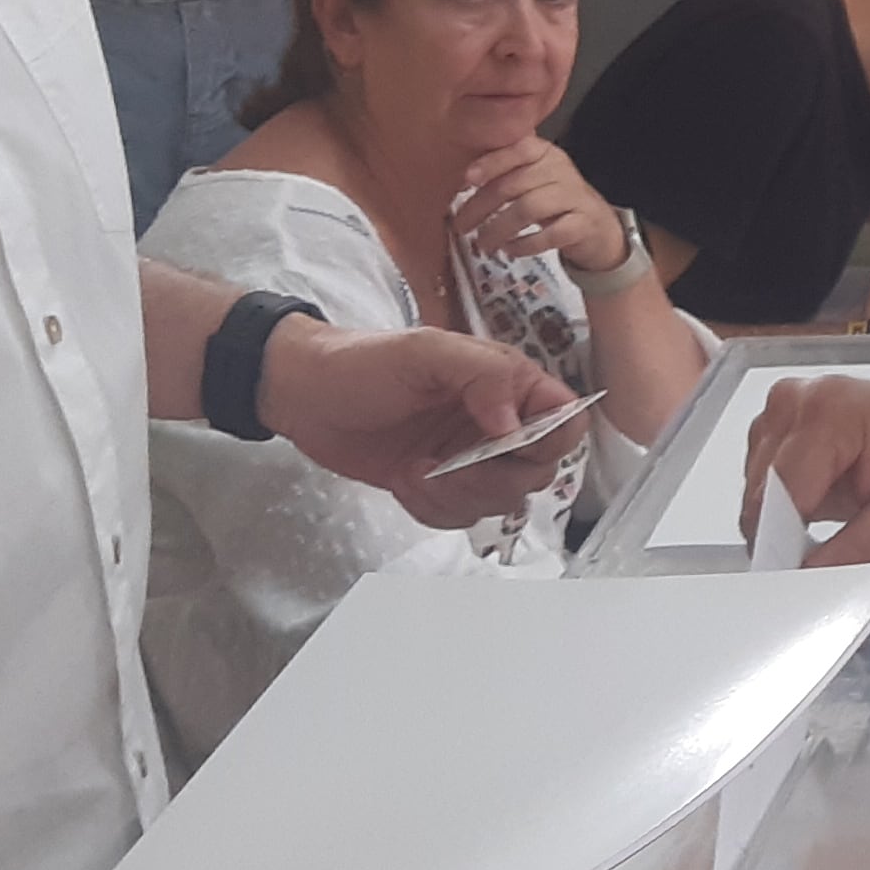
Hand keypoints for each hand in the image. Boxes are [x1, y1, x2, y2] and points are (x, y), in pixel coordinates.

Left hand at [258, 319, 587, 528]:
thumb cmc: (361, 363)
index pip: (566, 421)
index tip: (501, 444)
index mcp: (508, 383)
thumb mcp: (425, 352)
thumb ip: (483, 375)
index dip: (547, 441)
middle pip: (539, 472)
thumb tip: (514, 425)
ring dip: (459, 496)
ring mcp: (471, 458)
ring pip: (502, 501)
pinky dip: (435, 509)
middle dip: (492, 478)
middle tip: (448, 464)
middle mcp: (498, 423)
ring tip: (418, 471)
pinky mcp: (443, 487)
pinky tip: (407, 481)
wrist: (303, 396)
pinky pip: (463, 517)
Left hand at [452, 137, 624, 280]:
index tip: (467, 179)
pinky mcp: (582, 224)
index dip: (492, 162)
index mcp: (545, 153)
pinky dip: (525, 244)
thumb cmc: (554, 201)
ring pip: (529, 208)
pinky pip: (550, 234)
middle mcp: (561, 170)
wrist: (598, 227)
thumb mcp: (533, 179)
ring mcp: (575, 197)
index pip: (518, 148)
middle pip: (515, 184)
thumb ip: (504, 174)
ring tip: (483, 244)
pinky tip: (510, 250)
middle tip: (462, 226)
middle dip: (482, 207)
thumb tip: (463, 183)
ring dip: (499, 228)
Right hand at [748, 373, 869, 565]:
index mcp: (829, 412)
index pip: (780, 493)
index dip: (783, 545)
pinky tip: (820, 501)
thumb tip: (811, 577)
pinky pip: (760, 481)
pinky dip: (784, 503)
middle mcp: (794, 402)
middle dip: (787, 534)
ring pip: (756, 492)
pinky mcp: (773, 426)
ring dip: (785, 518)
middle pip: (762, 494)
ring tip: (834, 515)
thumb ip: (861, 547)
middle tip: (826, 554)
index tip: (793, 580)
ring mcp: (779, 410)